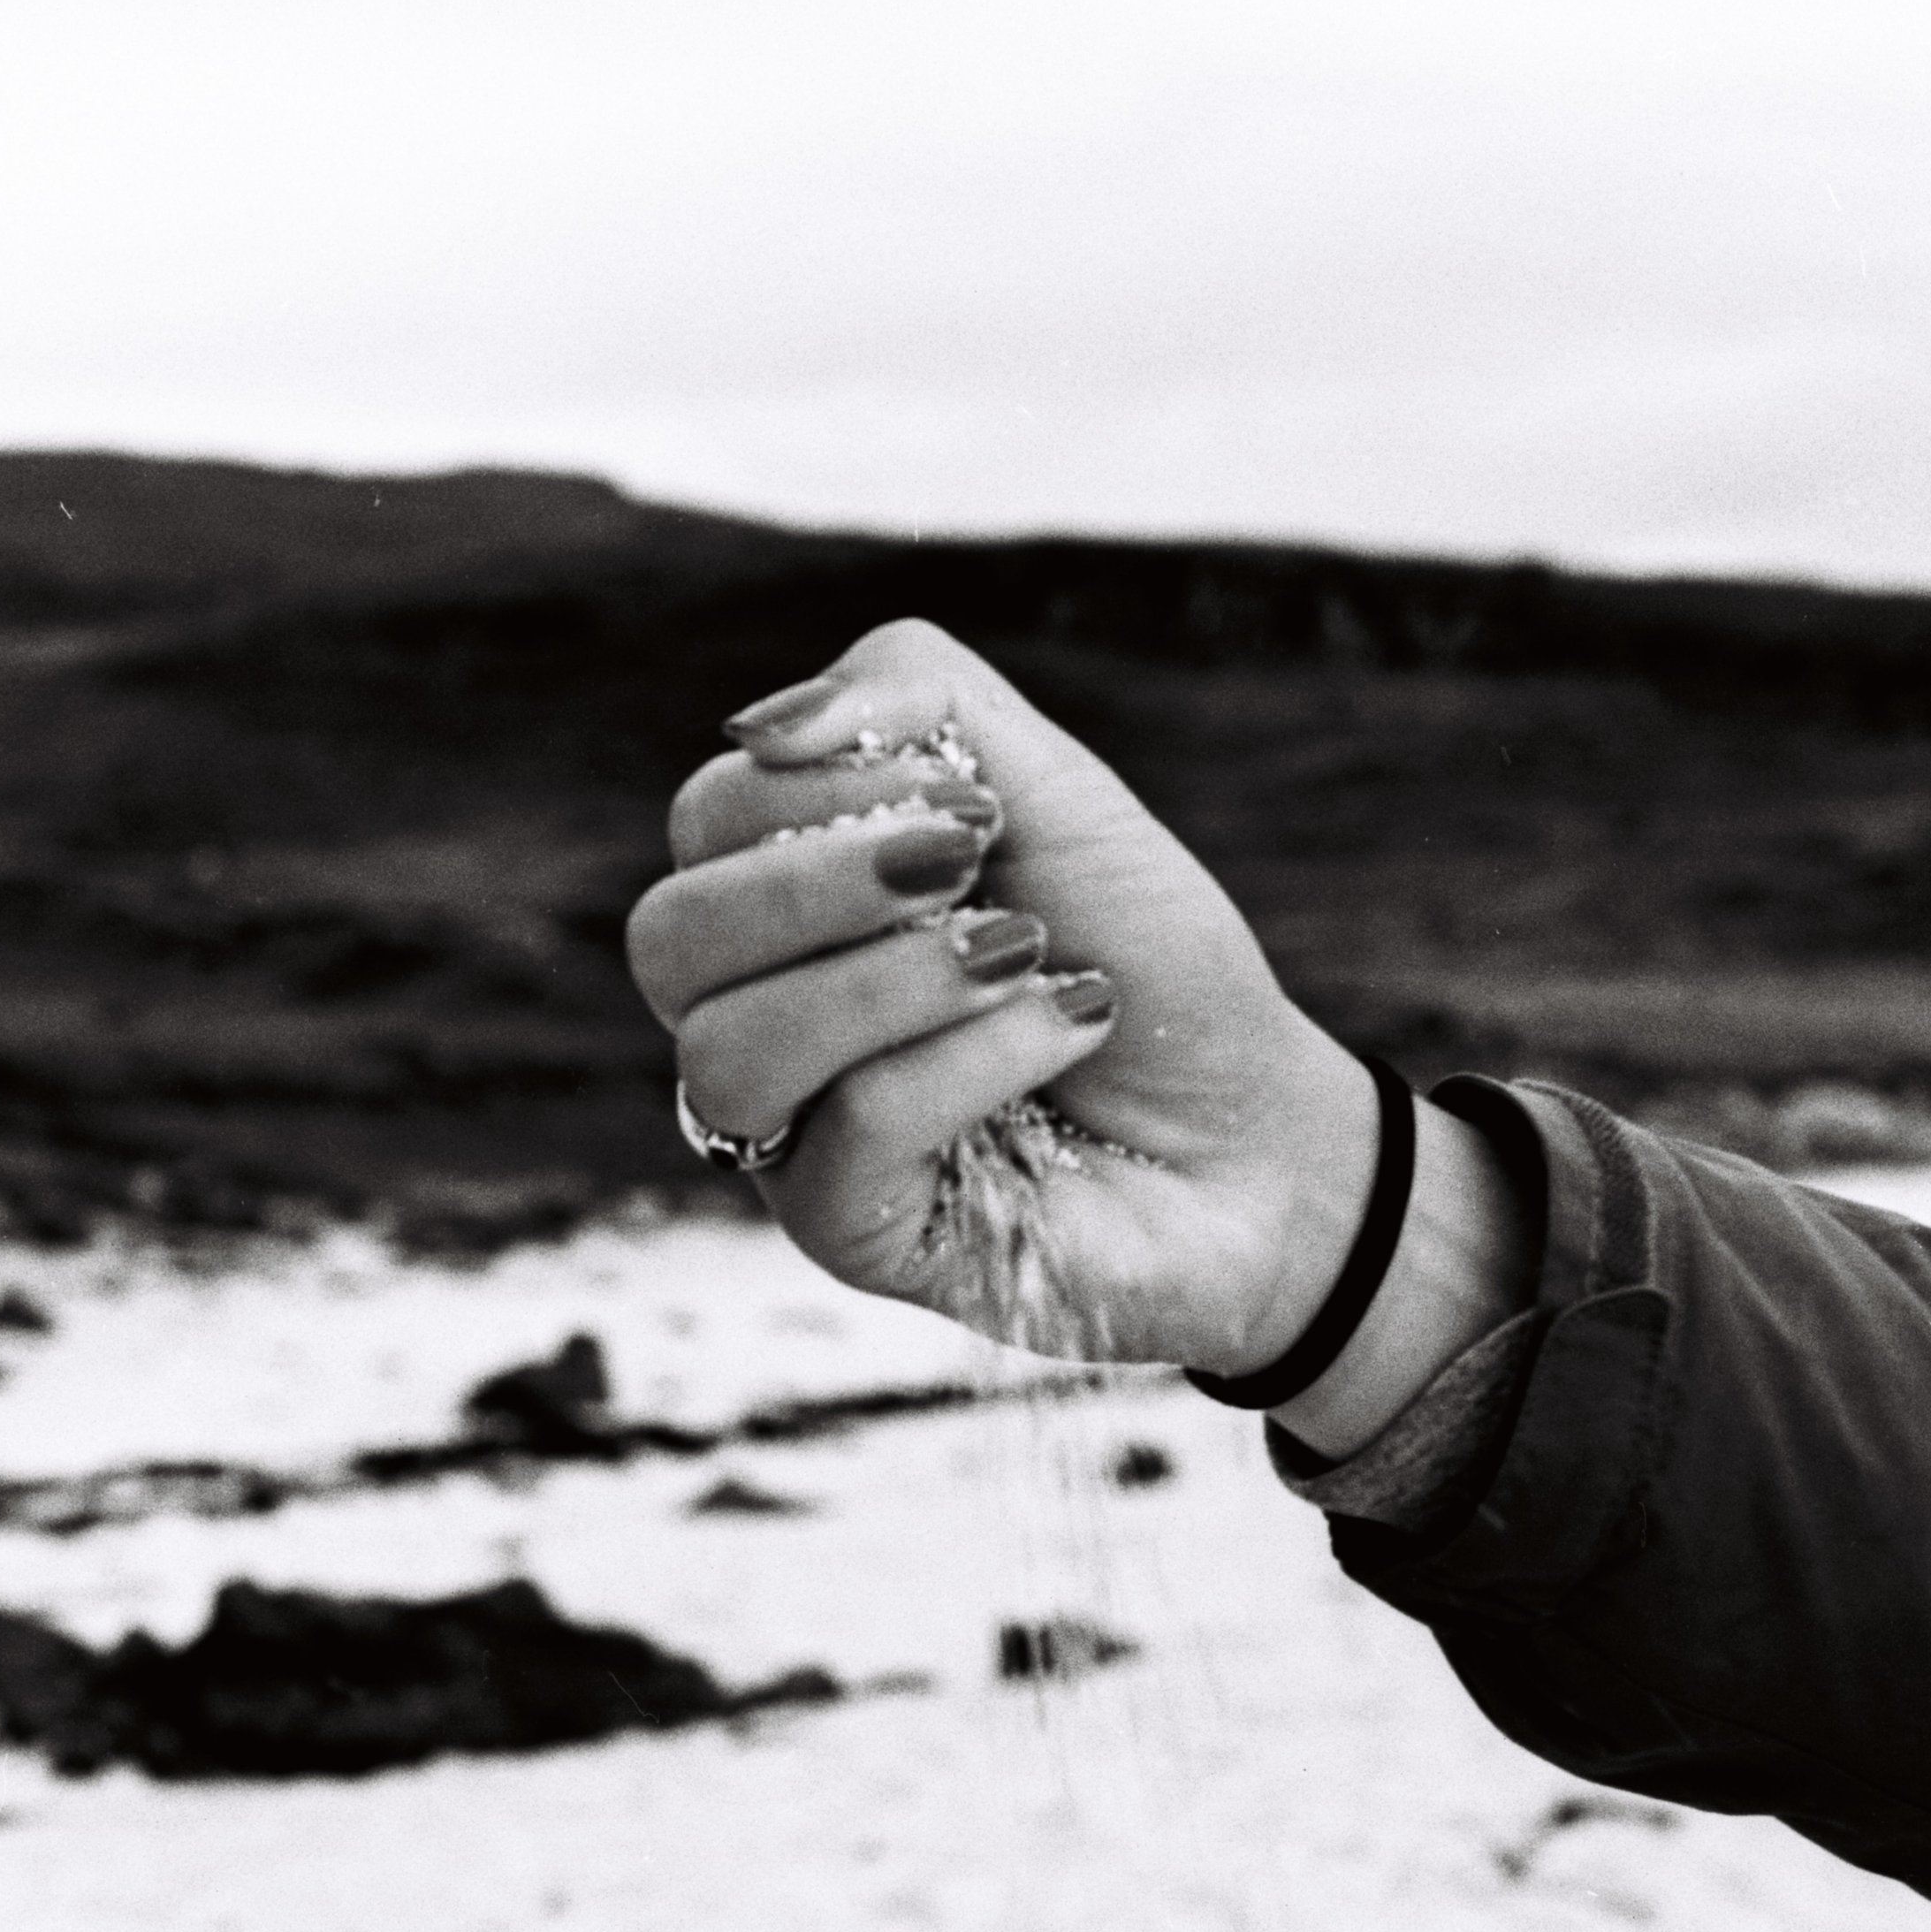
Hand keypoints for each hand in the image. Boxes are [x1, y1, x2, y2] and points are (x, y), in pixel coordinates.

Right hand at [627, 619, 1529, 1416]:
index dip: (817, 785)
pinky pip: (849, 1132)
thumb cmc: (1143, 959)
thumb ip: (914, 697)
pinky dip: (972, 1057)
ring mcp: (794, 1139)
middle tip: (968, 860)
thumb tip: (757, 724)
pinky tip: (1069, 1023)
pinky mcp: (851, 1233)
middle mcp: (761, 1019)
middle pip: (669, 938)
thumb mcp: (1051, 786)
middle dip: (818, 881)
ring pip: (732, 1051)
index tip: (973, 798)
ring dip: (891, 979)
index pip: (706, 822)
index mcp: (787, 905)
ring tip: (1025, 952)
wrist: (1261, 1132)